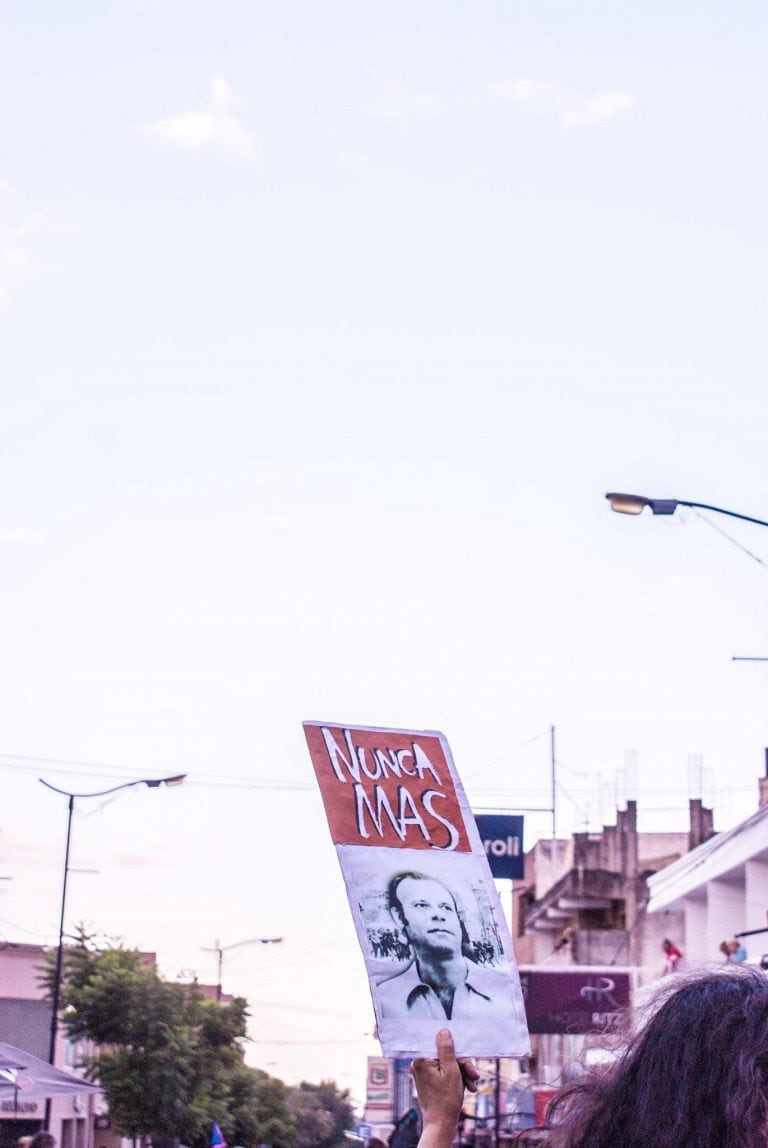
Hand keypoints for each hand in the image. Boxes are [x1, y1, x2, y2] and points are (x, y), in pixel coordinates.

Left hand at [413, 1029, 478, 1147]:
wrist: (441, 1124)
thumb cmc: (445, 1100)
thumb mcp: (451, 1071)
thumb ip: (447, 1050)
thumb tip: (443, 1031)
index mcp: (421, 1059)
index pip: (439, 1043)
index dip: (454, 1047)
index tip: (464, 1052)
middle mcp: (420, 1064)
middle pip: (445, 1055)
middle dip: (462, 1065)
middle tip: (474, 1075)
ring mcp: (424, 1073)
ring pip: (447, 1064)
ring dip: (461, 1073)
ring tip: (472, 1086)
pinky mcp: (429, 1080)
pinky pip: (444, 1073)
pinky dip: (456, 1078)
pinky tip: (466, 1088)